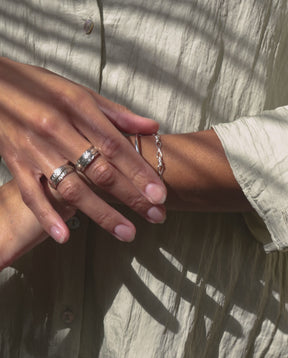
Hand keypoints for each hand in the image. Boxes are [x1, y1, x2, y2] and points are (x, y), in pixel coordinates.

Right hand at [0, 57, 166, 242]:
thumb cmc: (40, 87)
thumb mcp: (80, 92)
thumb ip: (117, 113)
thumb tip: (152, 127)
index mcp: (77, 109)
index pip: (116, 146)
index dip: (140, 172)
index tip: (160, 195)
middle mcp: (57, 130)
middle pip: (100, 171)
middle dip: (131, 197)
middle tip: (156, 217)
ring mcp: (35, 150)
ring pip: (72, 188)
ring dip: (101, 214)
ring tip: (127, 233)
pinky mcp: (16, 164)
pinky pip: (32, 194)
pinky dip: (47, 216)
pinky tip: (65, 237)